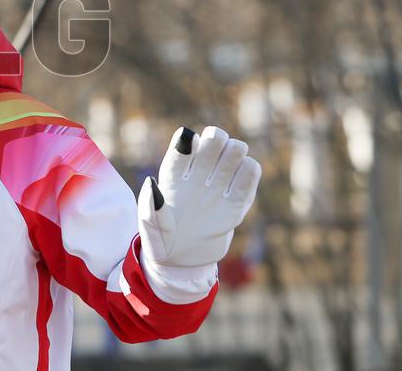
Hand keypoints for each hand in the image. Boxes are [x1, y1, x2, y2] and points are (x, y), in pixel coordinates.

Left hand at [138, 126, 260, 269]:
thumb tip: (152, 183)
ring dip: (235, 151)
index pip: (180, 151)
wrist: (183, 262)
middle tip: (217, 148)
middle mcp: (196, 177)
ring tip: (229, 165)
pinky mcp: (236, 203)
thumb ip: (152, 209)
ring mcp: (217, 188)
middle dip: (217, 139)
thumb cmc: (161, 241)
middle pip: (211, 143)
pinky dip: (250, 170)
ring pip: (232, 153)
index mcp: (172, 178)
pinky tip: (244, 175)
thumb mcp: (151, 229)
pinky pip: (249, 176)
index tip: (189, 139)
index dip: (186, 143)